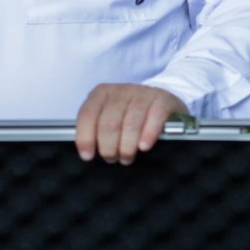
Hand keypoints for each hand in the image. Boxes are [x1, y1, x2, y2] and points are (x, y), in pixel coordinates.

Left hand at [73, 84, 189, 164]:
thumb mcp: (110, 118)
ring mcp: (143, 93)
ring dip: (127, 146)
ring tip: (127, 157)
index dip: (86, 137)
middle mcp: (121, 90)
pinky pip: (155, 117)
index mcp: (102, 93)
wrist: (160, 102)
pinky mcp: (163, 99)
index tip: (88, 155)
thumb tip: (87, 153)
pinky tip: (144, 146)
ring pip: (131, 122)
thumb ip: (96, 130)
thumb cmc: (129, 115)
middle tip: (112, 158)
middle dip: (108, 146)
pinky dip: (148, 134)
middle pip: (109, 122)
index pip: (88, 114)